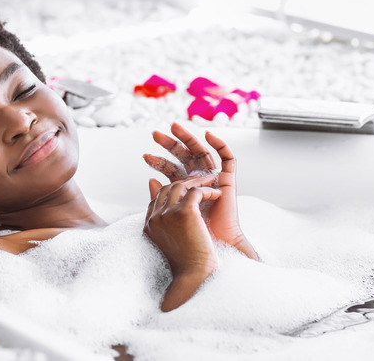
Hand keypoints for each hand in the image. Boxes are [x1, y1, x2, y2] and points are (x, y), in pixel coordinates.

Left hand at [144, 123, 258, 260]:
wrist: (214, 248)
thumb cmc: (192, 236)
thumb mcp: (171, 212)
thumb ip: (162, 196)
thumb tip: (149, 180)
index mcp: (185, 189)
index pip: (171, 169)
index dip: (159, 161)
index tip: (144, 156)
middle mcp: (199, 182)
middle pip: (184, 157)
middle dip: (170, 144)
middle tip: (155, 134)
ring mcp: (214, 179)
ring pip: (201, 152)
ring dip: (189, 138)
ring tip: (174, 126)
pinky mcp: (229, 181)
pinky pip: (228, 158)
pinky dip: (220, 145)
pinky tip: (209, 135)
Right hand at [144, 175, 220, 310]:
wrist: (195, 276)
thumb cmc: (189, 266)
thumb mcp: (175, 242)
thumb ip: (171, 224)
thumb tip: (176, 210)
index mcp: (150, 225)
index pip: (157, 198)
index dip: (172, 191)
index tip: (189, 188)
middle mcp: (155, 217)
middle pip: (167, 189)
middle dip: (185, 182)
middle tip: (202, 179)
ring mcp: (167, 213)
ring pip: (181, 186)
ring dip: (198, 181)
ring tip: (213, 181)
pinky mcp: (184, 212)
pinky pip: (196, 191)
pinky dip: (208, 189)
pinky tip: (218, 194)